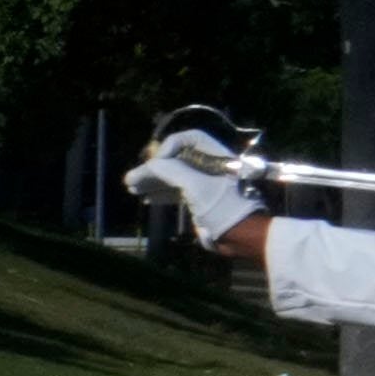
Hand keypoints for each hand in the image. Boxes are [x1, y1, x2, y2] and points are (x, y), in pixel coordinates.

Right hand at [131, 125, 261, 253]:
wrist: (242, 235)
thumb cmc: (223, 206)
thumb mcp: (195, 185)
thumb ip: (171, 170)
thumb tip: (151, 165)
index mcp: (217, 156)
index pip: (190, 139)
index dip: (170, 146)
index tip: (157, 162)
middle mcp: (211, 166)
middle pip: (178, 159)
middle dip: (154, 167)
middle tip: (132, 179)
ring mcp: (207, 183)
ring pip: (176, 176)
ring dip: (154, 181)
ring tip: (133, 189)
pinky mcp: (202, 200)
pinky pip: (179, 191)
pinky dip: (162, 193)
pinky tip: (147, 199)